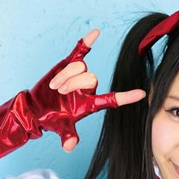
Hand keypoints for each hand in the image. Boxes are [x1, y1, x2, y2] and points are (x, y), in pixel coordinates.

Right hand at [46, 29, 145, 150]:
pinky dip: (86, 42)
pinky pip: (80, 51)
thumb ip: (68, 136)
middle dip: (74, 83)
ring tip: (54, 87)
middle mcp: (88, 89)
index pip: (112, 100)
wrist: (36, 108)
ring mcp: (79, 75)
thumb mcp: (61, 128)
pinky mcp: (68, 64)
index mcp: (90, 104)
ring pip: (80, 66)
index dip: (126, 97)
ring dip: (66, 75)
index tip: (142, 94)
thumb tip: (69, 146)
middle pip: (90, 78)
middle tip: (60, 92)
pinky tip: (96, 32)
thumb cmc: (52, 119)